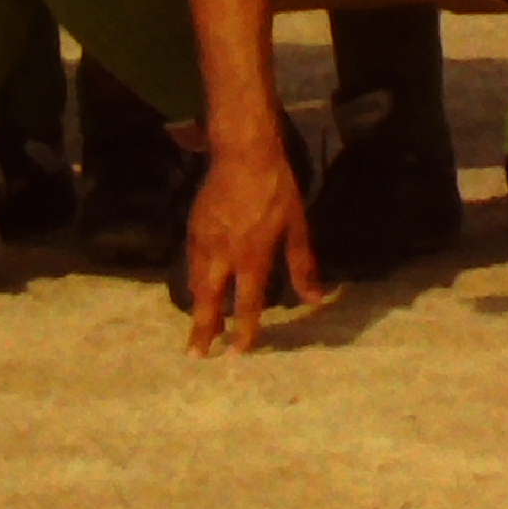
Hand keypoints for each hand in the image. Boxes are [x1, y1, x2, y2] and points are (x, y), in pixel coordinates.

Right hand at [182, 136, 319, 357]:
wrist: (243, 153)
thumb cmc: (277, 188)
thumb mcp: (297, 226)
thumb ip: (302, 265)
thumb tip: (316, 298)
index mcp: (253, 255)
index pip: (246, 303)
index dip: (243, 330)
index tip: (237, 353)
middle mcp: (225, 253)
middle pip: (210, 299)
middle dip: (204, 329)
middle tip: (196, 355)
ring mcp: (206, 240)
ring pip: (197, 282)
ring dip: (196, 309)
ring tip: (196, 332)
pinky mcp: (194, 227)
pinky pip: (191, 262)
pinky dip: (193, 282)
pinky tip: (196, 290)